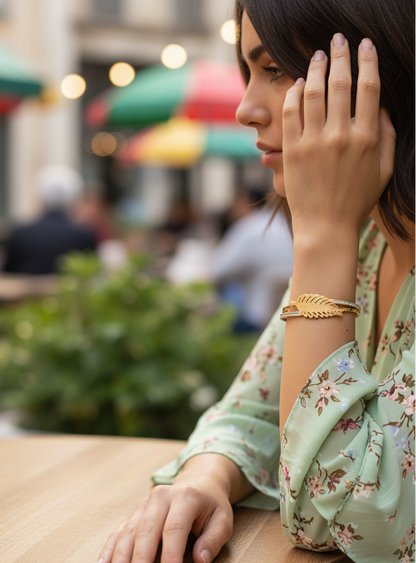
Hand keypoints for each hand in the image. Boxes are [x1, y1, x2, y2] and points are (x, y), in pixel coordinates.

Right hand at [97, 455, 240, 562]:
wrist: (198, 481)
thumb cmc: (211, 505)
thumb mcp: (223, 519)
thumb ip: (213, 539)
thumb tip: (201, 560)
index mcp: (185, 497)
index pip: (174, 528)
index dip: (170, 555)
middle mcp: (161, 497)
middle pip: (146, 530)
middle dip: (140, 560)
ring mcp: (145, 505)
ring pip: (129, 532)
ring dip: (121, 557)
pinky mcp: (135, 513)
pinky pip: (119, 531)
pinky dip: (110, 550)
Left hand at [282, 33, 395, 238]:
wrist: (325, 227)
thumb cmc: (357, 201)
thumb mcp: (383, 171)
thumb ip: (386, 136)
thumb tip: (381, 107)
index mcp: (366, 138)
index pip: (368, 88)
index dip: (368, 61)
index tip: (365, 45)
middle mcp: (340, 136)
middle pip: (340, 83)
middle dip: (340, 55)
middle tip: (338, 40)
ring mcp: (314, 142)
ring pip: (313, 92)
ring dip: (314, 68)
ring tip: (316, 56)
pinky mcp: (292, 151)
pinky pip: (291, 113)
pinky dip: (293, 94)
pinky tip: (296, 84)